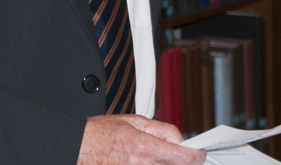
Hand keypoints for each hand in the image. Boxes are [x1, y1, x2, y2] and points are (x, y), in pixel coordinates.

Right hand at [77, 114, 205, 164]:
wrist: (80, 147)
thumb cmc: (103, 132)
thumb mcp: (135, 120)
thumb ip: (162, 130)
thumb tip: (181, 140)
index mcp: (144, 146)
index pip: (184, 158)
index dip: (197, 155)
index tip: (200, 152)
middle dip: (183, 161)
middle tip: (180, 153)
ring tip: (161, 157)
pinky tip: (151, 161)